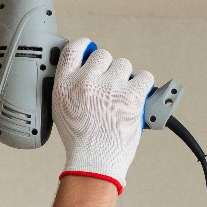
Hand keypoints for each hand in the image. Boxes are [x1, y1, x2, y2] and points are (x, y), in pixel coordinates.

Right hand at [54, 37, 153, 193]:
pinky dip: (143, 84)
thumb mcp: (62, 109)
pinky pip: (144, 76)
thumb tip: (85, 70)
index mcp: (65, 84)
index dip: (85, 46)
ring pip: (124, 65)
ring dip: (125, 77)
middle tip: (109, 87)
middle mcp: (86, 81)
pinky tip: (137, 95)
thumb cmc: (80, 141)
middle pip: (103, 55)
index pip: (74, 49)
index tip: (91, 49)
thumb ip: (71, 86)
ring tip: (122, 96)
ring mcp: (110, 87)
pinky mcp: (131, 95)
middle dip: (108, 69)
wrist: (95, 161)